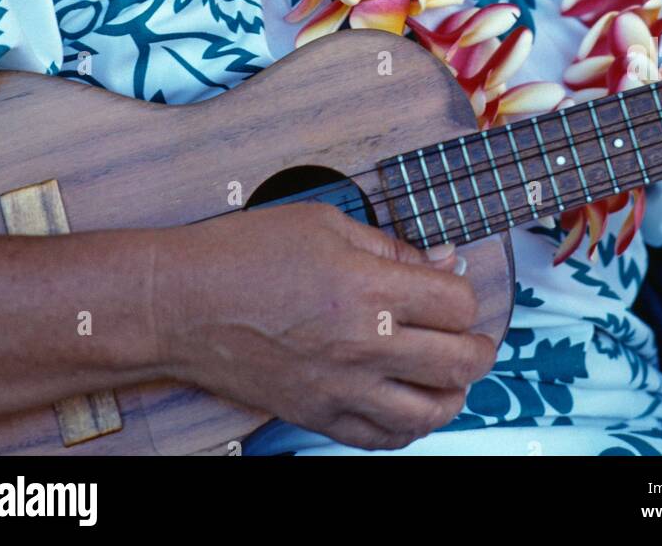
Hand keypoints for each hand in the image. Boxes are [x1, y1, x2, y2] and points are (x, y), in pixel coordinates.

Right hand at [157, 203, 496, 449]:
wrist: (182, 303)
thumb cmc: (244, 254)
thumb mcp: (324, 223)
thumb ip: (389, 246)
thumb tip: (439, 262)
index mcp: (368, 287)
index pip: (457, 304)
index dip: (465, 293)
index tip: (454, 287)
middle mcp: (363, 343)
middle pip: (458, 362)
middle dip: (479, 348)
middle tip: (475, 338)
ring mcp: (341, 387)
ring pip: (430, 412)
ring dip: (454, 394)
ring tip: (452, 376)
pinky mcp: (317, 414)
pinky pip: (382, 438)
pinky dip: (409, 427)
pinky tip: (412, 406)